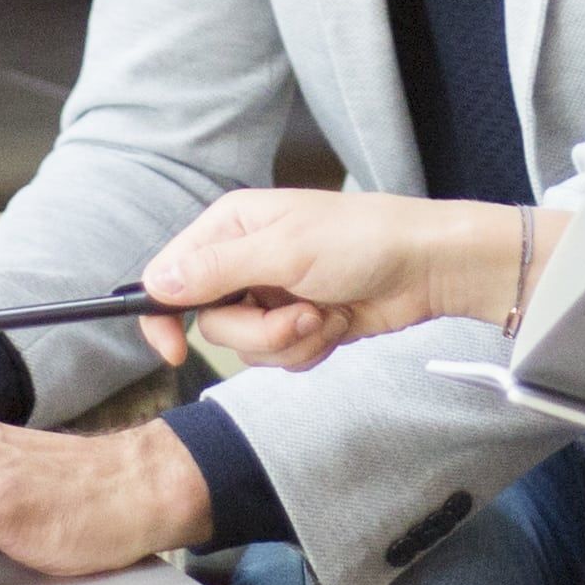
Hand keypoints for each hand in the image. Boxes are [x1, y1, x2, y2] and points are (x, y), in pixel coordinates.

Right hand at [140, 191, 551, 369]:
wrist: (428, 267)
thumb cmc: (363, 240)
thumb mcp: (285, 251)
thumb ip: (217, 270)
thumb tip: (157, 282)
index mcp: (231, 227)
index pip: (169, 276)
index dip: (163, 316)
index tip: (172, 351)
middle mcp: (245, 260)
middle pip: (212, 324)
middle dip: (258, 331)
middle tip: (300, 314)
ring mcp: (272, 295)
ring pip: (248, 347)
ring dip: (291, 341)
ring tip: (327, 314)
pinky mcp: (299, 323)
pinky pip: (281, 357)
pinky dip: (310, 348)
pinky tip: (338, 323)